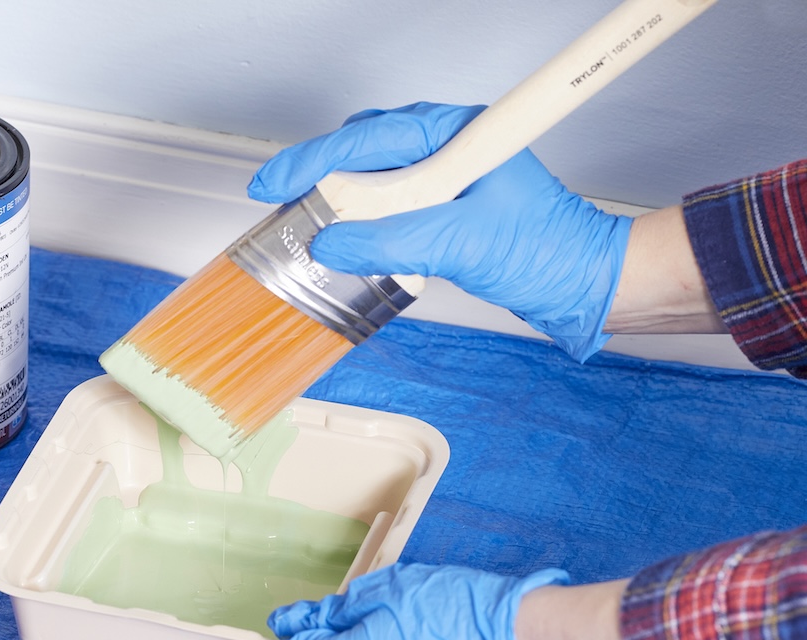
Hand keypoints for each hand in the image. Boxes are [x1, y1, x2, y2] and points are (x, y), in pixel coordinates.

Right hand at [249, 102, 632, 361]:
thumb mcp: (462, 244)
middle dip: (319, 178)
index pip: (367, 138)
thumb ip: (393, 242)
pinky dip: (364, 226)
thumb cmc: (548, 251)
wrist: (586, 285)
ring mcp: (446, 177)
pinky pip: (390, 209)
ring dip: (341, 205)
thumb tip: (332, 246)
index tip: (272, 183)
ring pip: (374, 182)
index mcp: (454, 134)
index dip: (311, 161)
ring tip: (309, 230)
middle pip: (363, 152)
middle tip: (284, 210)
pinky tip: (351, 245)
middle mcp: (446, 147)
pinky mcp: (445, 208)